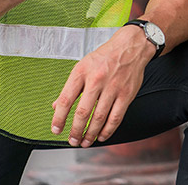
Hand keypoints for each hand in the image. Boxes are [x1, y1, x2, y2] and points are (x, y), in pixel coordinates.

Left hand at [50, 26, 155, 145]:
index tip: (56, 129)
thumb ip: (70, 87)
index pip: (66, 99)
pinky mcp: (126, 94)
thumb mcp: (83, 65)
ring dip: (90, 134)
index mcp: (82, 71)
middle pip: (83, 112)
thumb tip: (57, 106)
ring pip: (99, 118)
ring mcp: (113, 87)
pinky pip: (116, 117)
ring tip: (85, 141)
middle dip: (75, 131)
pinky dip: (108, 130)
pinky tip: (102, 136)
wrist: (131, 46)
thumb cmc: (105, 56)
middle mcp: (97, 79)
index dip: (59, 118)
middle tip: (72, 140)